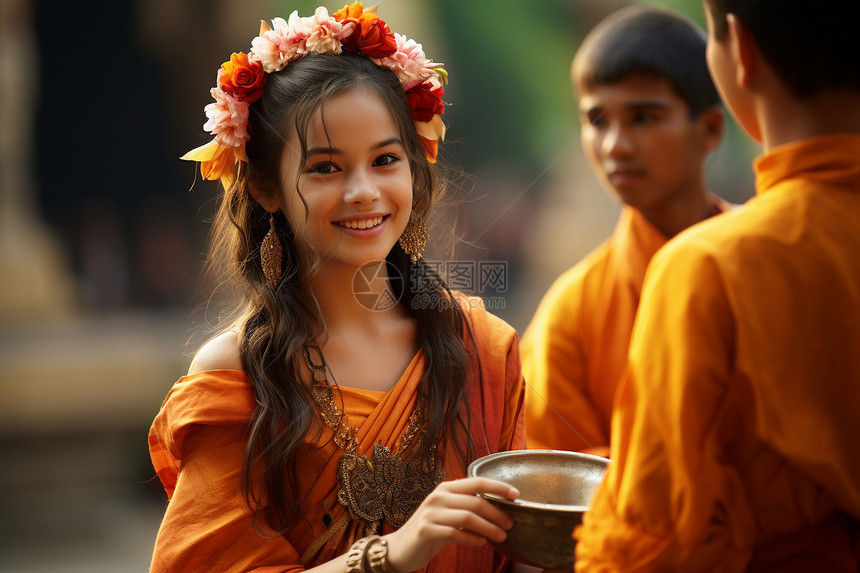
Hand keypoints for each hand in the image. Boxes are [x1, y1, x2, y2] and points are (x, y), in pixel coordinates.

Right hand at [383, 477, 518, 572]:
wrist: (400, 548)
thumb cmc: (430, 530)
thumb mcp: (447, 513)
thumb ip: (466, 507)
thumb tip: (498, 510)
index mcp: (445, 488)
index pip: (477, 482)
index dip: (498, 487)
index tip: (516, 495)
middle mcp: (438, 497)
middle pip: (476, 501)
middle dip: (497, 513)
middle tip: (510, 524)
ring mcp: (431, 513)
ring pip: (468, 517)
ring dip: (489, 528)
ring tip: (501, 537)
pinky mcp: (426, 531)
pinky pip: (456, 534)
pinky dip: (473, 539)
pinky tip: (482, 543)